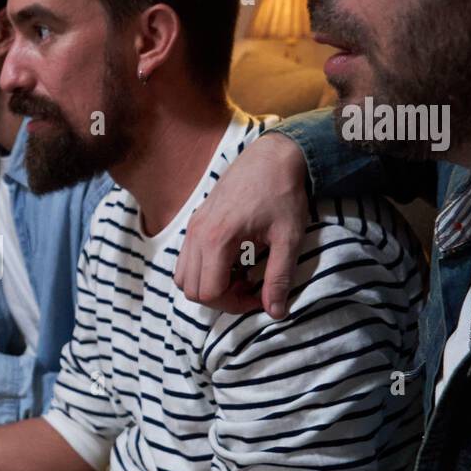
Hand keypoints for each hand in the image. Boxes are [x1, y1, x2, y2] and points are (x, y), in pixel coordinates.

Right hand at [174, 132, 309, 318]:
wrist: (272, 157)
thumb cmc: (282, 194)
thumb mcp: (288, 238)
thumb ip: (279, 277)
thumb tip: (276, 313)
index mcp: (217, 239)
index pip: (209, 292)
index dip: (234, 304)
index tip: (260, 295)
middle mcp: (197, 235)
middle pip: (192, 289)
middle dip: (221, 298)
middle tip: (250, 287)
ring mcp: (192, 228)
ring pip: (183, 277)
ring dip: (208, 285)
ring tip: (239, 276)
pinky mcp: (195, 222)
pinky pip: (185, 260)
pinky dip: (203, 271)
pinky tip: (231, 261)